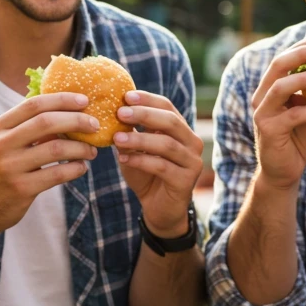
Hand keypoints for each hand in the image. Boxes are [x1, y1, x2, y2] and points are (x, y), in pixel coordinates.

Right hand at [0, 92, 98, 239]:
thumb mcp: (4, 145)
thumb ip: (27, 128)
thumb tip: (68, 111)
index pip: (33, 104)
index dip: (61, 99)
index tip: (84, 100)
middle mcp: (1, 144)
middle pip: (46, 122)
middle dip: (77, 120)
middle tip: (94, 125)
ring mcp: (10, 167)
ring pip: (56, 148)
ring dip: (80, 147)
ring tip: (91, 150)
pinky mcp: (21, 188)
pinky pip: (57, 174)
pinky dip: (75, 168)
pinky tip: (81, 168)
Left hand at [114, 90, 202, 236]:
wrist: (159, 209)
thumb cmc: (146, 174)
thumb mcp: (135, 149)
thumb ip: (130, 132)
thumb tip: (113, 111)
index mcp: (181, 130)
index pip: (168, 107)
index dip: (148, 100)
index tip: (126, 96)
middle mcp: (192, 142)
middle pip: (170, 121)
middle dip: (144, 114)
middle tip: (120, 112)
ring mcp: (192, 162)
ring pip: (166, 144)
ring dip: (139, 139)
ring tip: (116, 138)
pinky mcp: (186, 181)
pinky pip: (162, 166)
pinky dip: (140, 160)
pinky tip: (123, 158)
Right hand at [250, 41, 305, 189]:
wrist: (284, 171)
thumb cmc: (298, 139)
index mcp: (270, 89)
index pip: (282, 60)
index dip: (300, 47)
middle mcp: (262, 97)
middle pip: (276, 66)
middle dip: (300, 54)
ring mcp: (262, 113)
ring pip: (279, 87)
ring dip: (304, 78)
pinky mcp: (268, 130)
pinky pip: (292, 115)